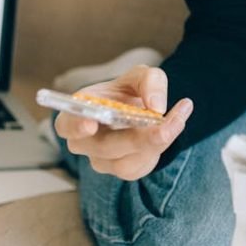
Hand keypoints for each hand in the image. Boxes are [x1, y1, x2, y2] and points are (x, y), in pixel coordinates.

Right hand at [54, 65, 192, 180]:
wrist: (142, 109)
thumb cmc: (130, 91)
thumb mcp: (140, 75)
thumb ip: (149, 80)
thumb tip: (156, 105)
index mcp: (79, 112)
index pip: (66, 125)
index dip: (75, 126)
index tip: (91, 124)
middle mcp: (86, 142)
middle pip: (104, 148)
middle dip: (135, 137)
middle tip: (162, 120)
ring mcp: (103, 161)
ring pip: (126, 162)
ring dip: (156, 141)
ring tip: (179, 115)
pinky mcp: (124, 170)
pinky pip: (142, 164)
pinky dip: (163, 145)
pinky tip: (176, 123)